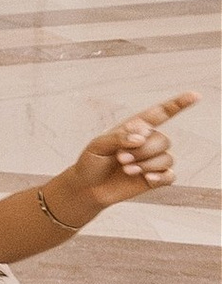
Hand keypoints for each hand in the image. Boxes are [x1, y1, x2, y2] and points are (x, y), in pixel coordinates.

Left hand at [68, 90, 195, 205]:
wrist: (87, 188)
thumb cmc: (91, 162)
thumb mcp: (98, 145)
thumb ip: (119, 137)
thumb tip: (141, 137)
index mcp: (136, 128)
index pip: (161, 113)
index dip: (179, 104)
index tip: (195, 95)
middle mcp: (148, 142)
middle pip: (163, 140)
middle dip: (143, 150)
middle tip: (121, 158)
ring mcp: (153, 161)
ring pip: (166, 158)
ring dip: (146, 164)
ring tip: (125, 169)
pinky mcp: (155, 179)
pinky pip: (170, 176)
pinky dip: (160, 177)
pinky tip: (146, 178)